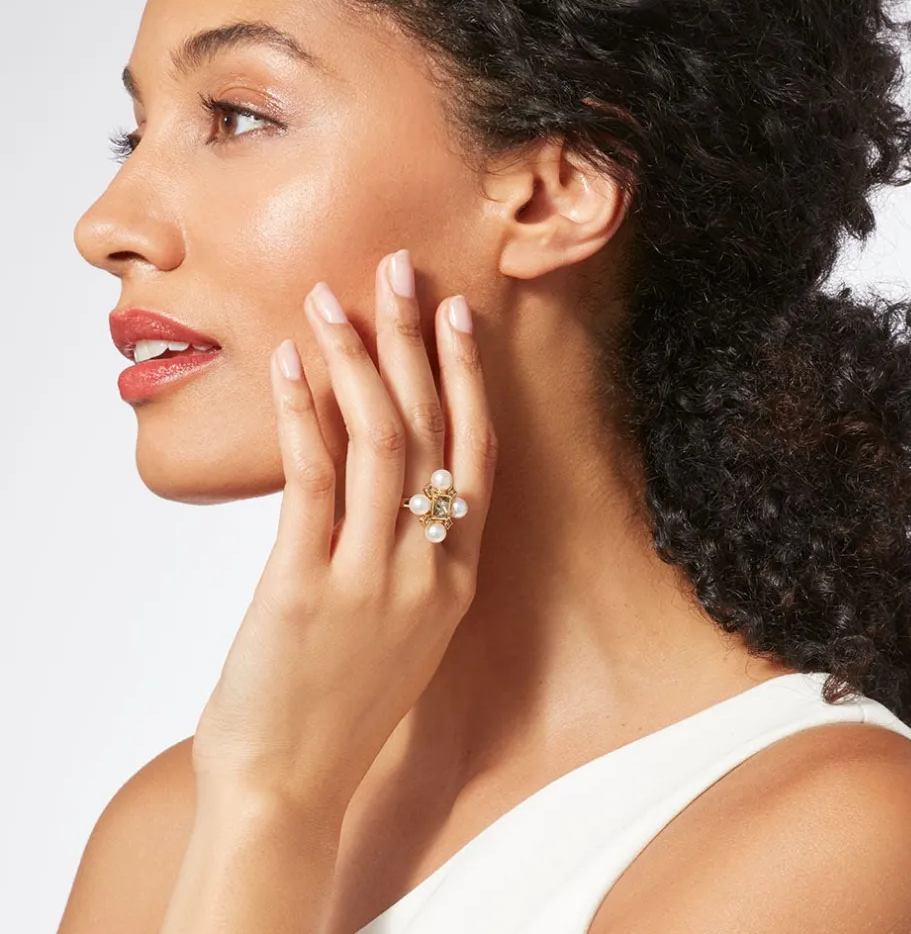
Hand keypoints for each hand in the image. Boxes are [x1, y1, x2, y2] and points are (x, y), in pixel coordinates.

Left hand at [190, 250, 497, 815]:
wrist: (292, 786)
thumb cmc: (341, 706)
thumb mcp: (399, 631)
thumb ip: (405, 559)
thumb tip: (377, 485)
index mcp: (456, 579)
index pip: (476, 455)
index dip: (468, 379)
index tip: (456, 315)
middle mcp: (429, 570)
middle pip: (433, 431)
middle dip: (417, 342)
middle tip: (400, 269)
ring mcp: (373, 579)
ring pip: (380, 443)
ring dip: (357, 361)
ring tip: (332, 297)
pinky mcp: (308, 588)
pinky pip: (313, 481)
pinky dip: (303, 413)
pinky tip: (289, 363)